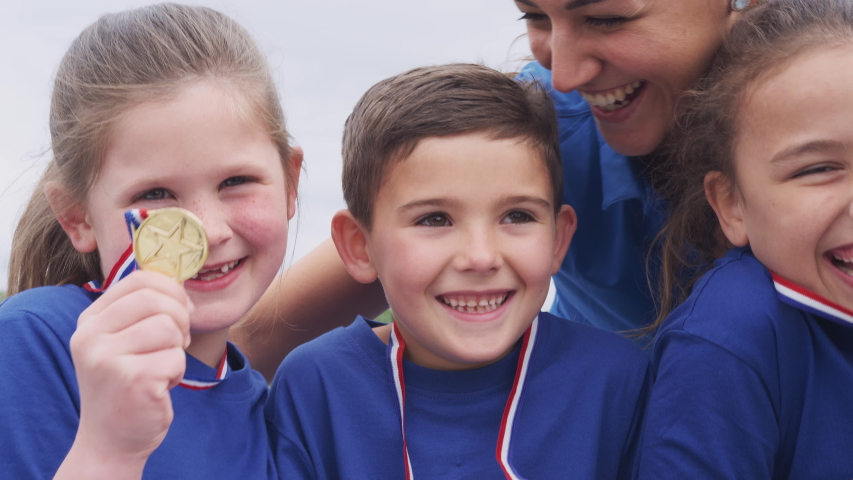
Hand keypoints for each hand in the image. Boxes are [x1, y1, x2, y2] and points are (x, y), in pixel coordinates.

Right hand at [64, 270, 191, 475]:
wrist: (112, 439)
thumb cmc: (127, 383)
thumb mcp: (124, 340)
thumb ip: (143, 309)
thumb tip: (180, 281)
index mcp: (90, 321)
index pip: (139, 280)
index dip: (171, 290)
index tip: (180, 310)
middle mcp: (90, 336)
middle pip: (156, 299)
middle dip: (180, 317)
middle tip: (178, 341)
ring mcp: (107, 359)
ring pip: (169, 327)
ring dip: (178, 348)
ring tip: (163, 367)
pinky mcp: (132, 380)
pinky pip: (176, 358)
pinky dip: (177, 372)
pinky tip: (160, 386)